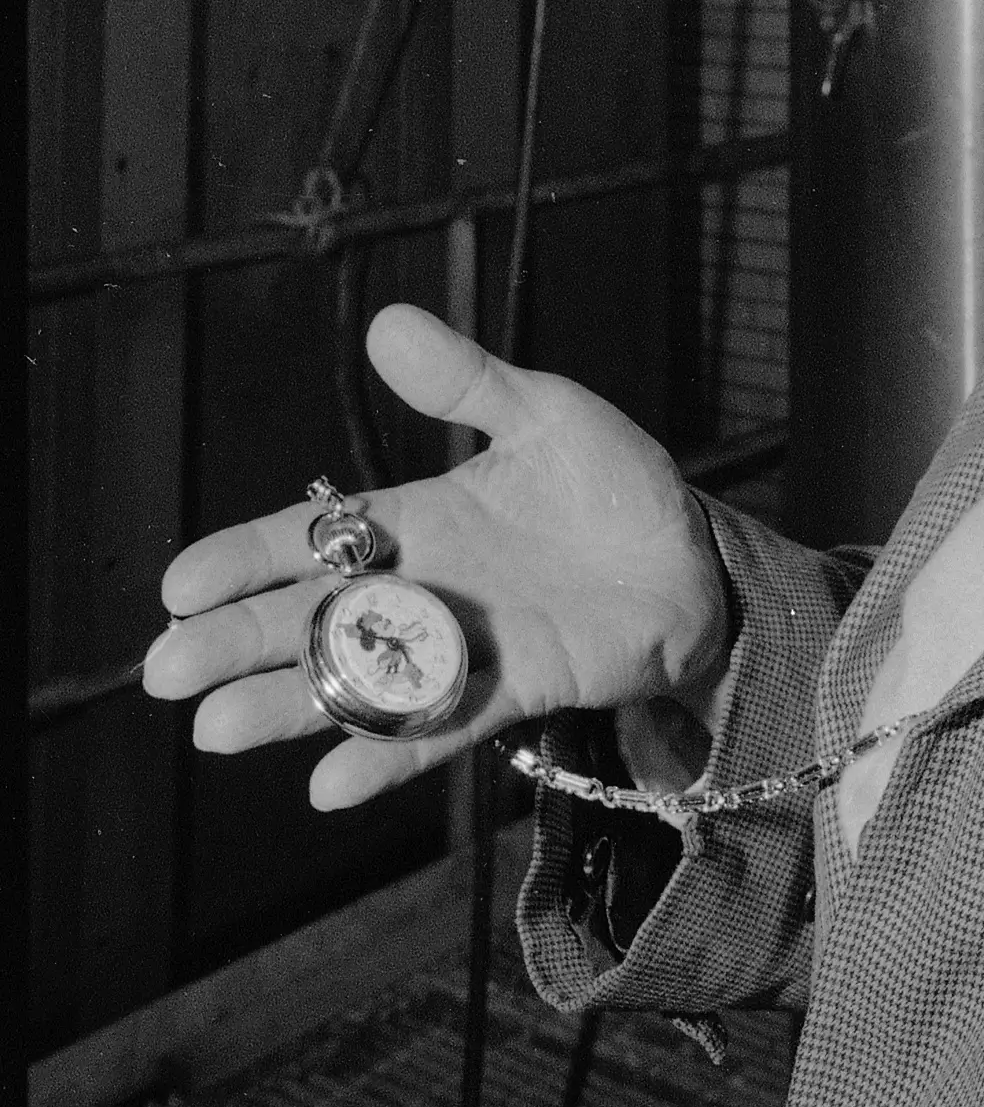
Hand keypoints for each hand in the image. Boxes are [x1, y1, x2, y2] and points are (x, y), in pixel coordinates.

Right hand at [143, 304, 729, 810]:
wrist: (694, 558)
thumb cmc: (611, 483)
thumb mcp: (542, 412)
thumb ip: (464, 381)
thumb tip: (385, 323)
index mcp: (418, 518)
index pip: (312, 538)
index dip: (247, 559)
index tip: (178, 585)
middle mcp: (424, 589)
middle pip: (313, 617)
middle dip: (240, 642)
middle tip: (166, 671)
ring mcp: (463, 648)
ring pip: (358, 681)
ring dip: (289, 706)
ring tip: (216, 730)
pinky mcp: (513, 691)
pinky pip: (439, 728)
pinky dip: (385, 755)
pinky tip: (329, 783)